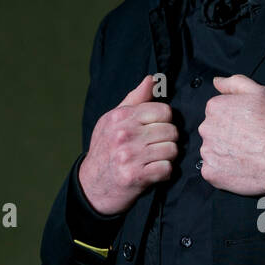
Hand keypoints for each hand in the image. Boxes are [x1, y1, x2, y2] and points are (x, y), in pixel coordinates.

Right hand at [78, 74, 178, 213]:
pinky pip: (167, 169)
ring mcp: (130, 156)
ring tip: (156, 158)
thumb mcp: (113, 120)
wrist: (92, 185)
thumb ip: (135, 99)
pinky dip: (164, 172)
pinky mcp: (136, 177)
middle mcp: (124, 135)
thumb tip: (152, 79)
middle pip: (171, 130)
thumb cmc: (105, 149)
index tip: (157, 128)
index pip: (163, 111)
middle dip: (169, 139)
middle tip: (157, 146)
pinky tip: (154, 171)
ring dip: (168, 157)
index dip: (165, 120)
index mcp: (120, 117)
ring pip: (172, 150)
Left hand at [198, 74, 264, 194]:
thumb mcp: (259, 92)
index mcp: (215, 107)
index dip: (232, 118)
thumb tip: (217, 82)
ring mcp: (207, 152)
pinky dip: (222, 170)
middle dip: (225, 135)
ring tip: (244, 154)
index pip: (216, 111)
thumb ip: (234, 82)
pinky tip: (239, 166)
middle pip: (211, 131)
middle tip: (246, 140)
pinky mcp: (210, 172)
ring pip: (211, 151)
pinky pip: (212, 170)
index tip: (245, 124)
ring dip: (223, 152)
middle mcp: (206, 128)